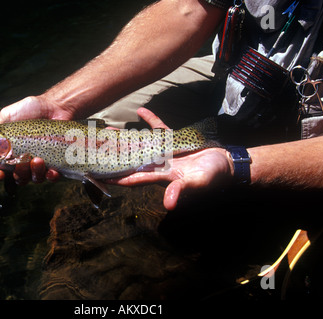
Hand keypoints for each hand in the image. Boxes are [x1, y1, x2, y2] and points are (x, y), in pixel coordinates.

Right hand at [0, 94, 72, 183]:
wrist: (55, 106)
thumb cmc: (30, 109)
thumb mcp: (7, 116)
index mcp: (9, 153)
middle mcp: (23, 161)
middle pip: (17, 178)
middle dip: (18, 174)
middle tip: (21, 163)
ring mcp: (40, 164)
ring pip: (34, 179)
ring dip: (34, 173)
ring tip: (38, 160)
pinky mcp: (56, 163)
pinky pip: (52, 177)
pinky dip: (51, 177)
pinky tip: (52, 171)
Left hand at [106, 109, 232, 210]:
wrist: (227, 164)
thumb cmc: (214, 176)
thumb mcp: (198, 183)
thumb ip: (182, 190)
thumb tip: (168, 203)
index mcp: (161, 175)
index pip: (134, 177)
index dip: (116, 177)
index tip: (98, 175)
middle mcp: (158, 164)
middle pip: (131, 159)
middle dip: (114, 155)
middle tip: (95, 148)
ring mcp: (165, 152)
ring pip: (140, 143)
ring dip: (125, 137)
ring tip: (108, 130)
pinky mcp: (174, 141)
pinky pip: (158, 129)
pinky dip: (150, 120)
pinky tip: (140, 111)